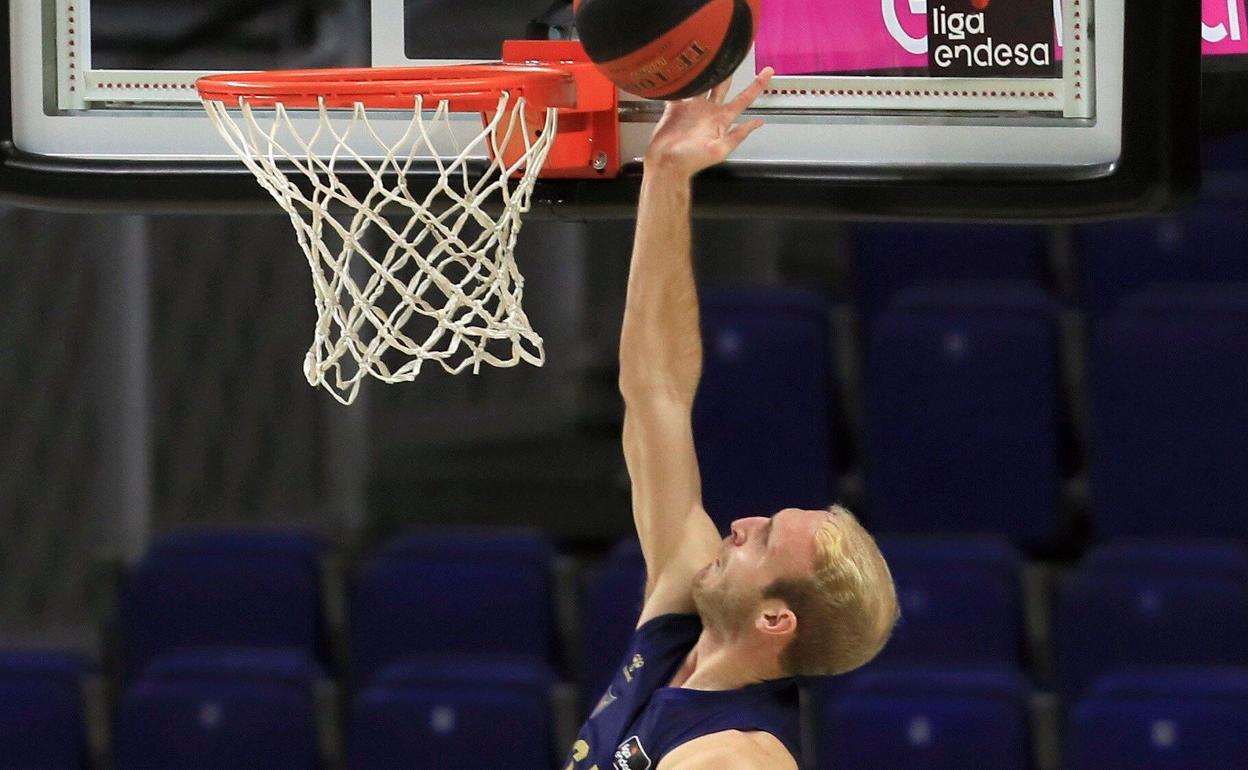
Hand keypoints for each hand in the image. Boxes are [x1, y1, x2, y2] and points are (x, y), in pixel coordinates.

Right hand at [643, 67, 773, 179]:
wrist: (667, 163)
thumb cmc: (692, 161)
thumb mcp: (720, 149)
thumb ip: (737, 135)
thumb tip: (757, 123)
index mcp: (721, 120)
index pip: (744, 99)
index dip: (756, 85)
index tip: (767, 72)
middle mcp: (709, 112)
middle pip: (723, 86)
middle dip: (729, 71)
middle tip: (734, 54)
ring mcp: (692, 108)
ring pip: (703, 84)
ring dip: (706, 71)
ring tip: (709, 55)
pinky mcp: (676, 108)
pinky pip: (679, 91)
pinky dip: (680, 81)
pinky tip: (681, 70)